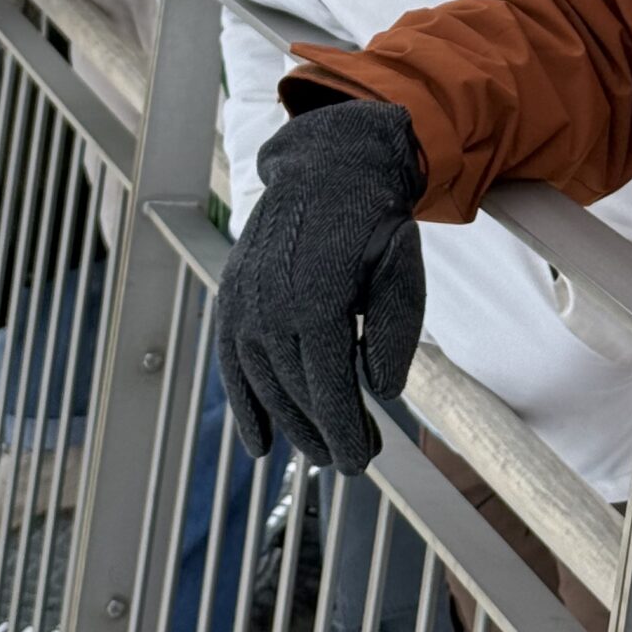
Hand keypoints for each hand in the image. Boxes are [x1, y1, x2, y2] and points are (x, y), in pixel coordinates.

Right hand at [214, 99, 425, 474]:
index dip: (343, 432)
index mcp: (317, 302)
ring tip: (321, 449)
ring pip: (263, 384)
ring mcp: (244, 301)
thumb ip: (393, 332)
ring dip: (290, 424)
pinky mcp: (231, 296)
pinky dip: (243, 404)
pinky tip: (259, 444)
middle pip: (294, 394)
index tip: (361, 463)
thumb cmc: (374, 224)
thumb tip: (382, 392)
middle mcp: (270, 306)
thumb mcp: (401, 271)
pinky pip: (231, 361)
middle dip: (323, 434)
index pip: (327, 389)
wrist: (328, 168)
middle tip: (353, 458)